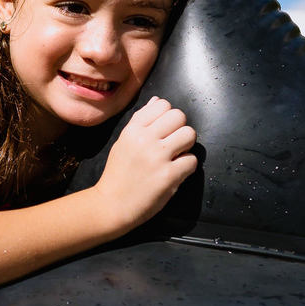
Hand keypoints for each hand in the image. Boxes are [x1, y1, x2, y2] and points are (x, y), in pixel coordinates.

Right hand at [93, 96, 196, 231]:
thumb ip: (141, 121)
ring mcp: (158, 157)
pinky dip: (187, 167)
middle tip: (172, 144)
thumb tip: (157, 101)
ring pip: (189, 134)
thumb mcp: (123, 142)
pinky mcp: (169, 175)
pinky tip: (175, 172)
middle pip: (179, 116)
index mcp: (132, 130)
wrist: (112, 205)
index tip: (162, 131)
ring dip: (186, 146)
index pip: (162, 104)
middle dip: (179, 129)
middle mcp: (145, 139)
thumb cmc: (118, 174)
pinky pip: (192, 160)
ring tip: (176, 156)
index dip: (167, 117)